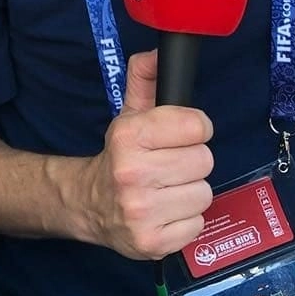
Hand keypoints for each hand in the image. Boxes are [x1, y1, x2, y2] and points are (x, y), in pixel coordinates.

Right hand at [81, 50, 213, 259]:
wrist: (90, 203)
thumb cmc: (119, 155)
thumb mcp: (128, 114)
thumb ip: (144, 80)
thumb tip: (157, 53)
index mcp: (128, 134)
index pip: (195, 125)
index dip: (193, 128)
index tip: (180, 134)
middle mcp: (133, 172)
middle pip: (203, 160)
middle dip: (190, 161)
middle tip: (170, 164)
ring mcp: (143, 210)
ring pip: (204, 193)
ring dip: (189, 191)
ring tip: (168, 189)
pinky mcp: (153, 242)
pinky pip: (197, 224)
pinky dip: (185, 219)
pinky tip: (165, 211)